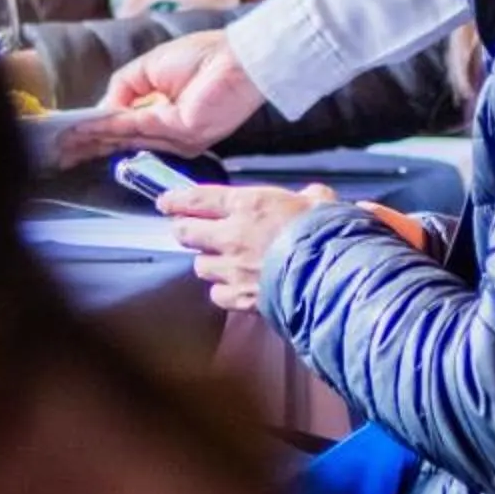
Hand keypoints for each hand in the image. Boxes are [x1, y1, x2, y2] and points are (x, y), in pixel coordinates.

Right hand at [57, 31, 264, 164]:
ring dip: (93, 140)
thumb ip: (125, 88)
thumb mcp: (151, 67)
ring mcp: (175, 136)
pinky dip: (110, 128)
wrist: (239, 57)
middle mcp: (167, 129)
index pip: (125, 127)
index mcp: (163, 111)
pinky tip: (88, 130)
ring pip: (125, 139)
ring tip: (65, 144)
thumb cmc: (204, 55)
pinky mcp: (182, 134)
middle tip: (60, 152)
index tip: (69, 136)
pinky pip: (138, 129)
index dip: (96, 131)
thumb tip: (104, 109)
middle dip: (89, 145)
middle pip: (121, 141)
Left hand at [163, 182, 333, 312]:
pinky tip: (234, 287)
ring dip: (207, 262)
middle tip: (189, 229)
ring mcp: (231, 269)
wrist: (329, 276)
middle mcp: (231, 235)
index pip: (197, 199)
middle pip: (186, 233)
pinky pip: (216, 294)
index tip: (165, 202)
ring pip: (199, 265)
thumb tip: (310, 196)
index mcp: (247, 205)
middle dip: (184, 230)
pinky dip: (222, 291)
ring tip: (221, 261)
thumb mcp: (320, 201)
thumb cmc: (325, 234)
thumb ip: (308, 196)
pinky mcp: (238, 297)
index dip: (176, 200)